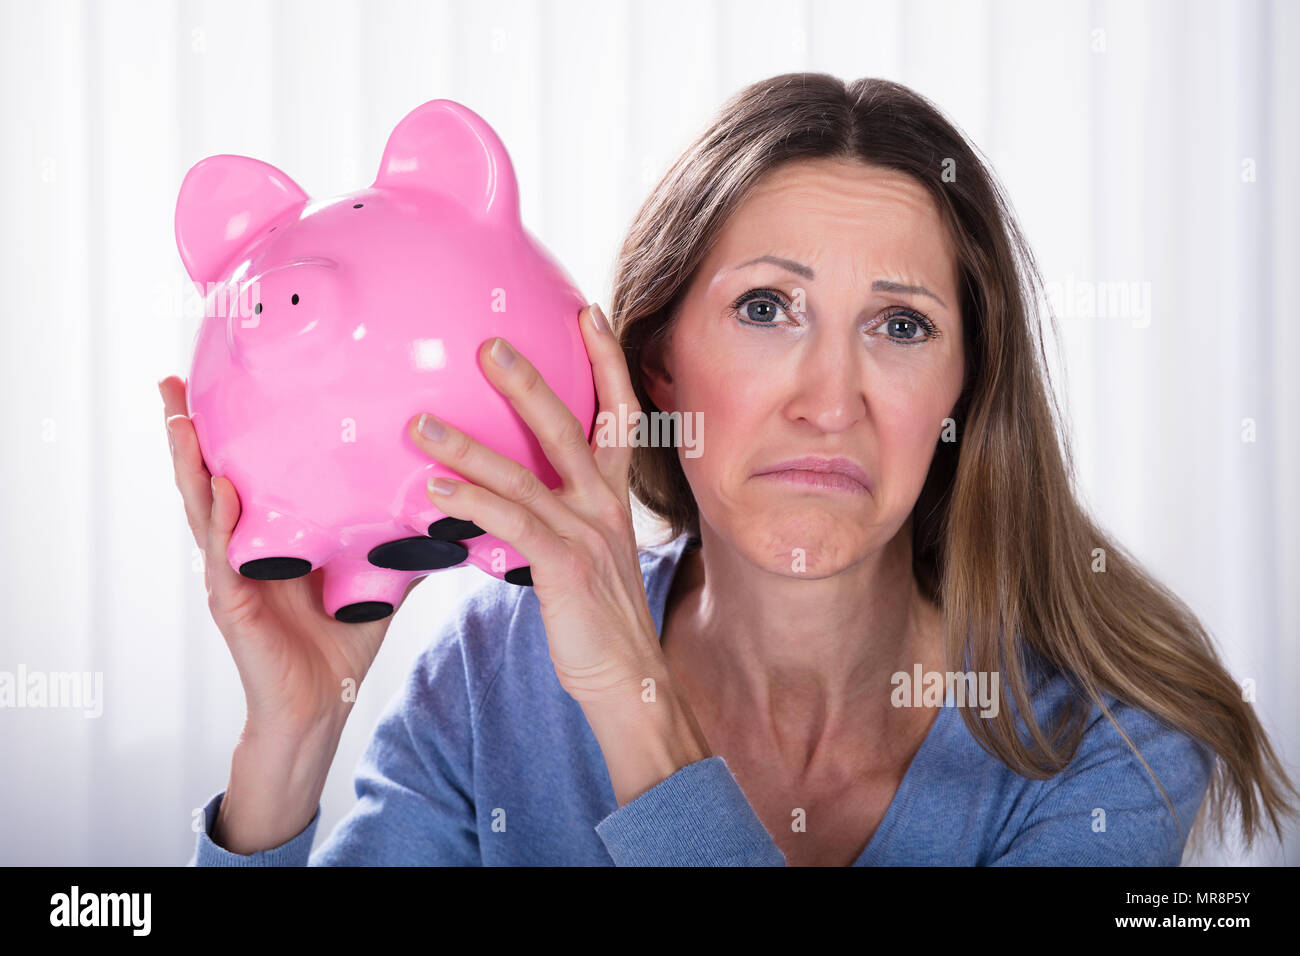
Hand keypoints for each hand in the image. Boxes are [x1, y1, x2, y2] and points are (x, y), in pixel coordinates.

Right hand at [159, 376, 420, 737]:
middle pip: (206, 479)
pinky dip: (221, 520)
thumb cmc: (340, 641)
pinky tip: (221, 487)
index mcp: (267, 538)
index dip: (227, 434)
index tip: (217, 383)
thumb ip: (388, 539)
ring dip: (187, 463)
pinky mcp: (233, 605)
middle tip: (171, 381)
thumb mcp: (369, 577)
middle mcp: (239, 549)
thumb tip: (436, 501)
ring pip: (201, 510)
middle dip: (187, 433)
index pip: (240, 473)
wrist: (322, 704)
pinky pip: (224, 556)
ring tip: (179, 417)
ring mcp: (230, 575)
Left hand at [407, 304, 666, 706]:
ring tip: (420, 424)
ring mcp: (587, 534)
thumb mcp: (586, 551)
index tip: (589, 313)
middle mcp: (605, 505)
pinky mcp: (565, 567)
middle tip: (490, 343)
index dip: (608, 362)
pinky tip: (435, 489)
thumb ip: (557, 512)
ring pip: (526, 474)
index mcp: (613, 496)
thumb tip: (507, 489)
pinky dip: (472, 503)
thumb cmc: (597, 616)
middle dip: (531, 381)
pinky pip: (513, 525)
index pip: (619, 415)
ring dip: (470, 445)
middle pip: (572, 427)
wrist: (627, 676)